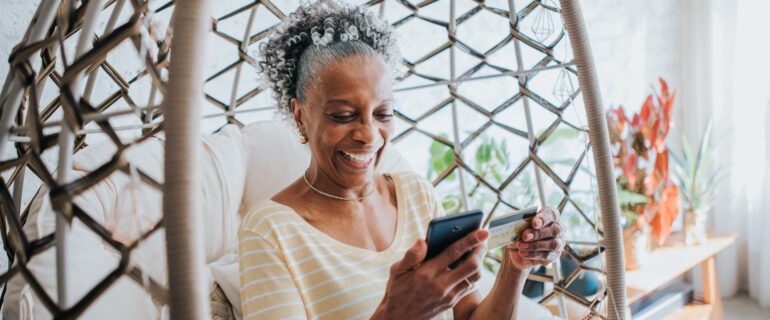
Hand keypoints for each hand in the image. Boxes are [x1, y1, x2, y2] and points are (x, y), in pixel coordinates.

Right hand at [372, 230, 488, 319]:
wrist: (398, 318)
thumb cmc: (397, 290)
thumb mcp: (397, 270)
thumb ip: (411, 255)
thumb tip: (423, 240)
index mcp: (426, 273)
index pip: (453, 252)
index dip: (470, 240)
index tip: (482, 231)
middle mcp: (440, 285)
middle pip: (471, 265)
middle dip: (481, 249)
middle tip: (484, 237)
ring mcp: (448, 296)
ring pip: (474, 277)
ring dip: (480, 261)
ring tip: (478, 249)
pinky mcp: (452, 302)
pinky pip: (469, 286)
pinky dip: (473, 273)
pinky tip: (470, 264)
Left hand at [506, 207, 564, 271]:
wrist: (517, 250)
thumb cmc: (520, 233)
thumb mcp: (517, 227)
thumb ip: (520, 225)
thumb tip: (518, 229)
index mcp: (549, 216)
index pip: (551, 214)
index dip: (544, 218)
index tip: (534, 223)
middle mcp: (558, 228)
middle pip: (554, 230)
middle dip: (538, 233)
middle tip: (525, 236)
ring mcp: (558, 243)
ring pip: (553, 244)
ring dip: (535, 245)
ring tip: (521, 246)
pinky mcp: (554, 256)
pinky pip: (547, 256)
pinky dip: (534, 254)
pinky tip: (524, 253)